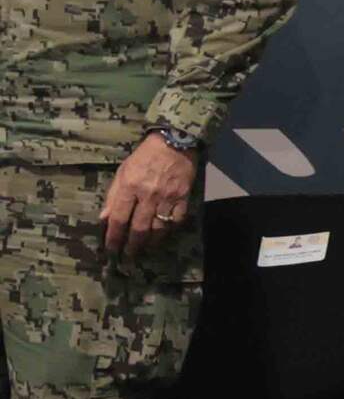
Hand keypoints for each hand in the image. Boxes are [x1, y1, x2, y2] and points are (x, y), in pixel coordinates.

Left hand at [102, 133, 198, 252]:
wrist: (175, 142)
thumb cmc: (144, 156)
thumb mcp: (123, 172)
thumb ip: (113, 195)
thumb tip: (104, 217)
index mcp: (129, 187)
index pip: (118, 218)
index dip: (113, 236)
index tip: (110, 248)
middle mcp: (148, 194)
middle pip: (138, 227)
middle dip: (132, 245)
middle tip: (127, 256)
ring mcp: (168, 197)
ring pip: (158, 227)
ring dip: (150, 242)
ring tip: (144, 250)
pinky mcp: (184, 196)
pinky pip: (177, 219)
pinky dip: (170, 230)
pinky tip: (164, 235)